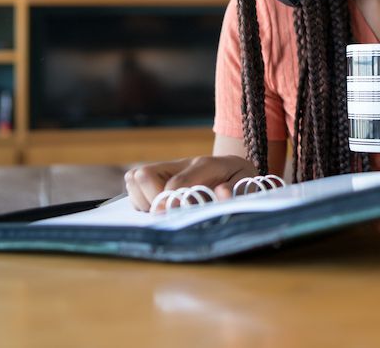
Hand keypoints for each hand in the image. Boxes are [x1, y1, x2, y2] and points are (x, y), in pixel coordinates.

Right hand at [124, 155, 257, 211]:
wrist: (233, 170)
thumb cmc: (239, 179)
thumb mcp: (246, 182)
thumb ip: (236, 189)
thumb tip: (222, 193)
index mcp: (205, 164)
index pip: (176, 183)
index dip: (171, 202)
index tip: (171, 215)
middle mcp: (181, 164)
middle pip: (144, 174)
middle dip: (152, 199)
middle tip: (169, 212)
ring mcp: (166, 170)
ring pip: (135, 179)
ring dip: (145, 200)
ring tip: (166, 209)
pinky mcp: (156, 178)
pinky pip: (133, 188)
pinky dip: (141, 201)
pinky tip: (161, 207)